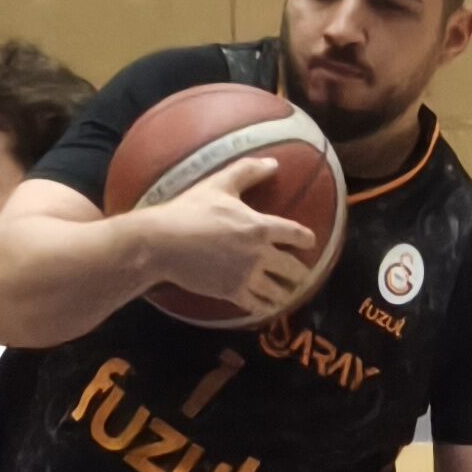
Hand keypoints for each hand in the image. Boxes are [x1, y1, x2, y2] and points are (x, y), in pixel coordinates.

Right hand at [134, 154, 319, 318]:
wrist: (162, 242)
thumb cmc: (189, 210)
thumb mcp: (219, 184)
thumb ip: (248, 171)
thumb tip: (275, 163)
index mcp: (260, 225)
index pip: (297, 234)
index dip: (307, 239)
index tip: (309, 243)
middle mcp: (259, 253)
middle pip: (294, 269)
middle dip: (300, 273)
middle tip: (301, 276)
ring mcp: (246, 275)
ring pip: (279, 292)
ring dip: (285, 294)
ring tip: (286, 295)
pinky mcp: (231, 292)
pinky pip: (258, 306)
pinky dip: (265, 308)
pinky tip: (265, 308)